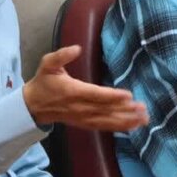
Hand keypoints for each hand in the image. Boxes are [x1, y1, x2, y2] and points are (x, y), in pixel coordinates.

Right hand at [23, 45, 148, 130]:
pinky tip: (133, 126)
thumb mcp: (48, 64)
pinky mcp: (84, 123)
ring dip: (126, 121)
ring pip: (106, 121)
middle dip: (125, 110)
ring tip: (143, 119)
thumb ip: (61, 55)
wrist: (33, 105)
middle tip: (143, 108)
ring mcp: (82, 118)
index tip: (128, 96)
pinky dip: (118, 127)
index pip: (95, 95)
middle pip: (105, 110)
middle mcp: (79, 107)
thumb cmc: (44, 82)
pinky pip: (103, 127)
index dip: (112, 96)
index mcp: (73, 91)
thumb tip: (76, 48)